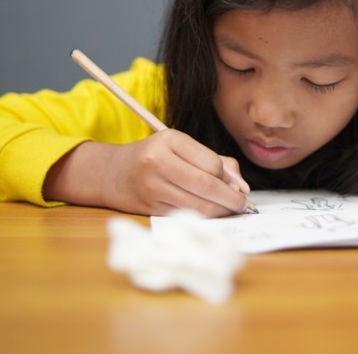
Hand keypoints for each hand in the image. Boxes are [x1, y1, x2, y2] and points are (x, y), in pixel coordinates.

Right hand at [44, 129, 249, 216]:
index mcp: (169, 140)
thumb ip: (217, 161)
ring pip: (198, 205)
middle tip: (242, 205)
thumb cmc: (156, 158)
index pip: (212, 163)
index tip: (237, 186)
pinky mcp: (150, 208)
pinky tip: (210, 214)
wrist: (114, 174)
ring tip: (230, 210)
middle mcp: (158, 162)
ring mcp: (152, 187)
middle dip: (231, 200)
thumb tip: (242, 187)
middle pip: (207, 186)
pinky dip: (203, 218)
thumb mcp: (183, 148)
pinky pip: (186, 216)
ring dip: (220, 212)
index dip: (229, 178)